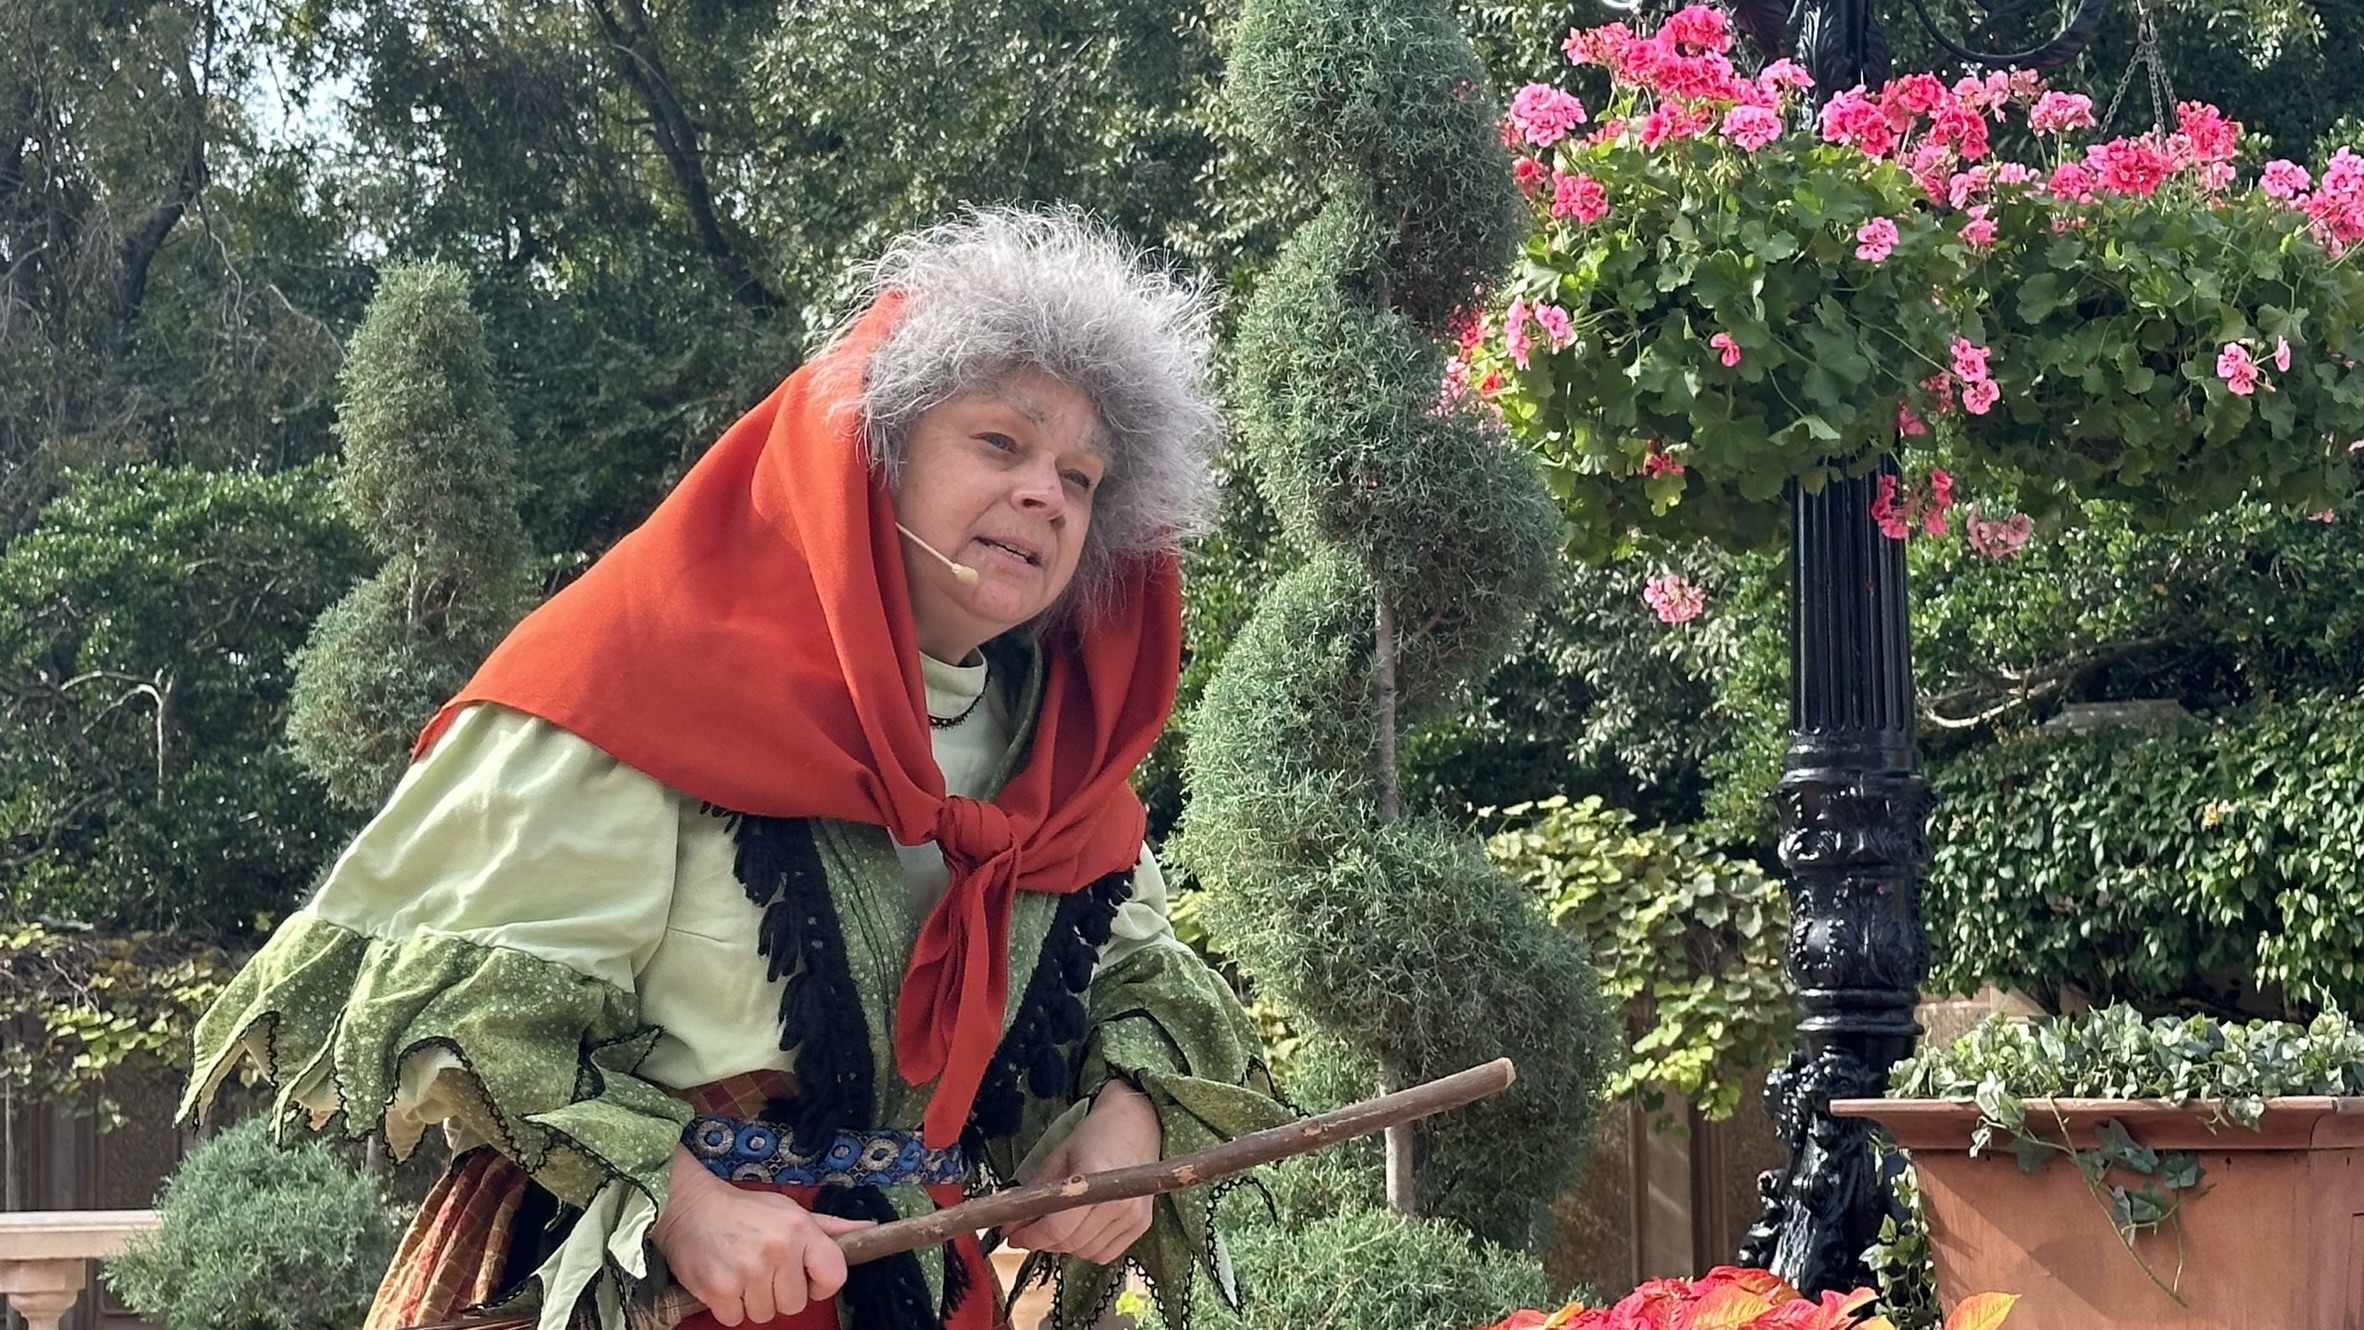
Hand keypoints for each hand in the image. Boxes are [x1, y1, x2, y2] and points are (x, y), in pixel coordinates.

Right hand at [651, 1144, 875, 1325]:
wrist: (688, 1207)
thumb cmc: (744, 1211)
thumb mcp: (790, 1210)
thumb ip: (830, 1227)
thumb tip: (869, 1229)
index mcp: (799, 1229)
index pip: (835, 1276)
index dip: (821, 1284)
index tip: (805, 1277)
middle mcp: (777, 1250)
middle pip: (796, 1304)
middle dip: (780, 1293)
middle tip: (763, 1270)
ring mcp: (747, 1272)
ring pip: (766, 1314)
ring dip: (754, 1301)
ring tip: (742, 1272)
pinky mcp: (718, 1289)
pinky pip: (736, 1320)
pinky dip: (729, 1308)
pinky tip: (726, 1282)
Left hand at [1001, 1080, 1162, 1263]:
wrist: (1135, 1126)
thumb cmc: (1094, 1138)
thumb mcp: (1057, 1160)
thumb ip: (1034, 1196)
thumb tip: (1009, 1228)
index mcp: (1095, 1178)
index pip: (1058, 1227)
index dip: (1031, 1237)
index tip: (1014, 1237)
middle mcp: (1119, 1201)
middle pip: (1070, 1243)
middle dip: (1043, 1241)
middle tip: (1030, 1230)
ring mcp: (1134, 1215)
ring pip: (1086, 1251)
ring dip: (1065, 1245)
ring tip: (1058, 1224)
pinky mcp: (1141, 1224)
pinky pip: (1105, 1254)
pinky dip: (1087, 1248)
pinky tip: (1081, 1230)